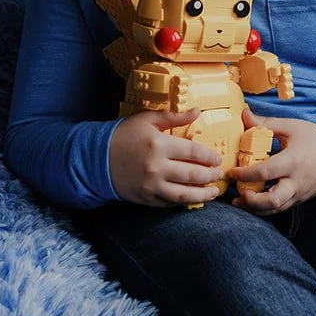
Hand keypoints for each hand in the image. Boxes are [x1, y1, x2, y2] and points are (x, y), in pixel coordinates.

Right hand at [107, 108, 223, 205]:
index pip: (193, 153)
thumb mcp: (146, 120)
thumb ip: (173, 116)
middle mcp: (157, 167)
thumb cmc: (123, 136)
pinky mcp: (146, 198)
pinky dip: (184, 202)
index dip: (209, 157)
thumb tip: (197, 112)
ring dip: (203, 194)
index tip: (217, 159)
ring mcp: (151, 185)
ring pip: (184, 194)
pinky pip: (169, 203)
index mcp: (159, 145)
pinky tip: (193, 198)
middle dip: (210, 176)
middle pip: (192, 175)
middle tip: (219, 175)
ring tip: (213, 192)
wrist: (96, 158)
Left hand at [229, 105, 315, 215]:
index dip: (245, 174)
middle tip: (237, 191)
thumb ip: (266, 124)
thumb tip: (244, 115)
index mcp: (293, 161)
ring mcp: (299, 192)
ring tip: (238, 200)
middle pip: (272, 201)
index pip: (265, 172)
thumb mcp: (291, 127)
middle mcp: (296, 181)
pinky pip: (281, 208)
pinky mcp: (300, 198)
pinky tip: (252, 203)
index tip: (232, 171)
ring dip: (255, 208)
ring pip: (275, 209)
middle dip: (251, 201)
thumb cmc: (315, 139)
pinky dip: (265, 209)